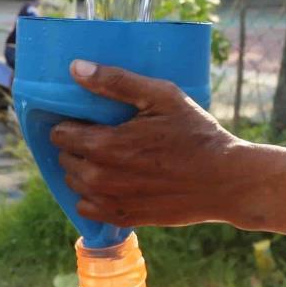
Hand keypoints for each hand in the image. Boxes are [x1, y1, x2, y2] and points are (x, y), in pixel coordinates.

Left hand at [49, 60, 253, 227]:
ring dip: (84, 170)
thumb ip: (116, 82)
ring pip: (74, 183)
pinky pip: (87, 207)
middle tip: (105, 137)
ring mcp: (110, 202)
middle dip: (78, 146)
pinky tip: (114, 183)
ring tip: (111, 158)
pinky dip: (94, 196)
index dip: (72, 124)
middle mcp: (100, 178)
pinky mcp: (122, 218)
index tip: (89, 120)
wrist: (226, 181)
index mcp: (104, 146)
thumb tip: (75, 68)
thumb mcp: (161, 97)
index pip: (59, 135)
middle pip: (65, 158)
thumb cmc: (196, 134)